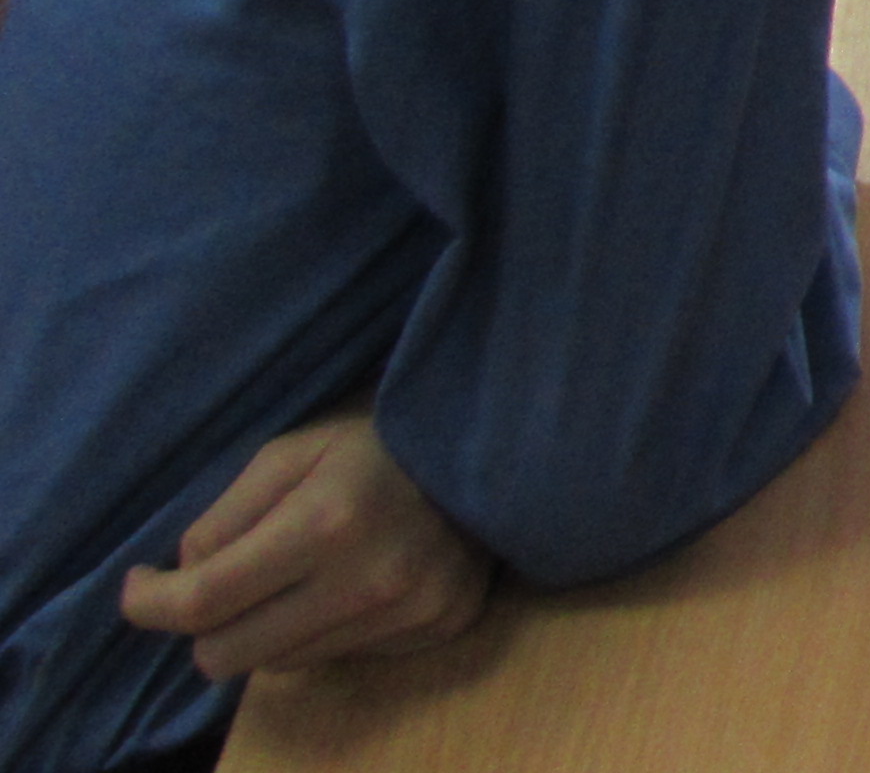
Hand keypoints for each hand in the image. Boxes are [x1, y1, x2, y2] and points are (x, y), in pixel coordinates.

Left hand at [119, 412, 490, 679]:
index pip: (202, 603)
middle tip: (211, 588)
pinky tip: (344, 584)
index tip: (139, 586)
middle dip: (200, 626)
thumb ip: (226, 514)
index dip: (147, 603)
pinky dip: (319, 630)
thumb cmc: (381, 435)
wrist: (499, 444)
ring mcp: (409, 613)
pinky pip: (337, 658)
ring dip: (262, 630)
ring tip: (288, 580)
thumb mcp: (292, 448)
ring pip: (278, 665)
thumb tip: (186, 575)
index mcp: (324, 524)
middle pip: (228, 655)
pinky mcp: (437, 628)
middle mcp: (367, 582)